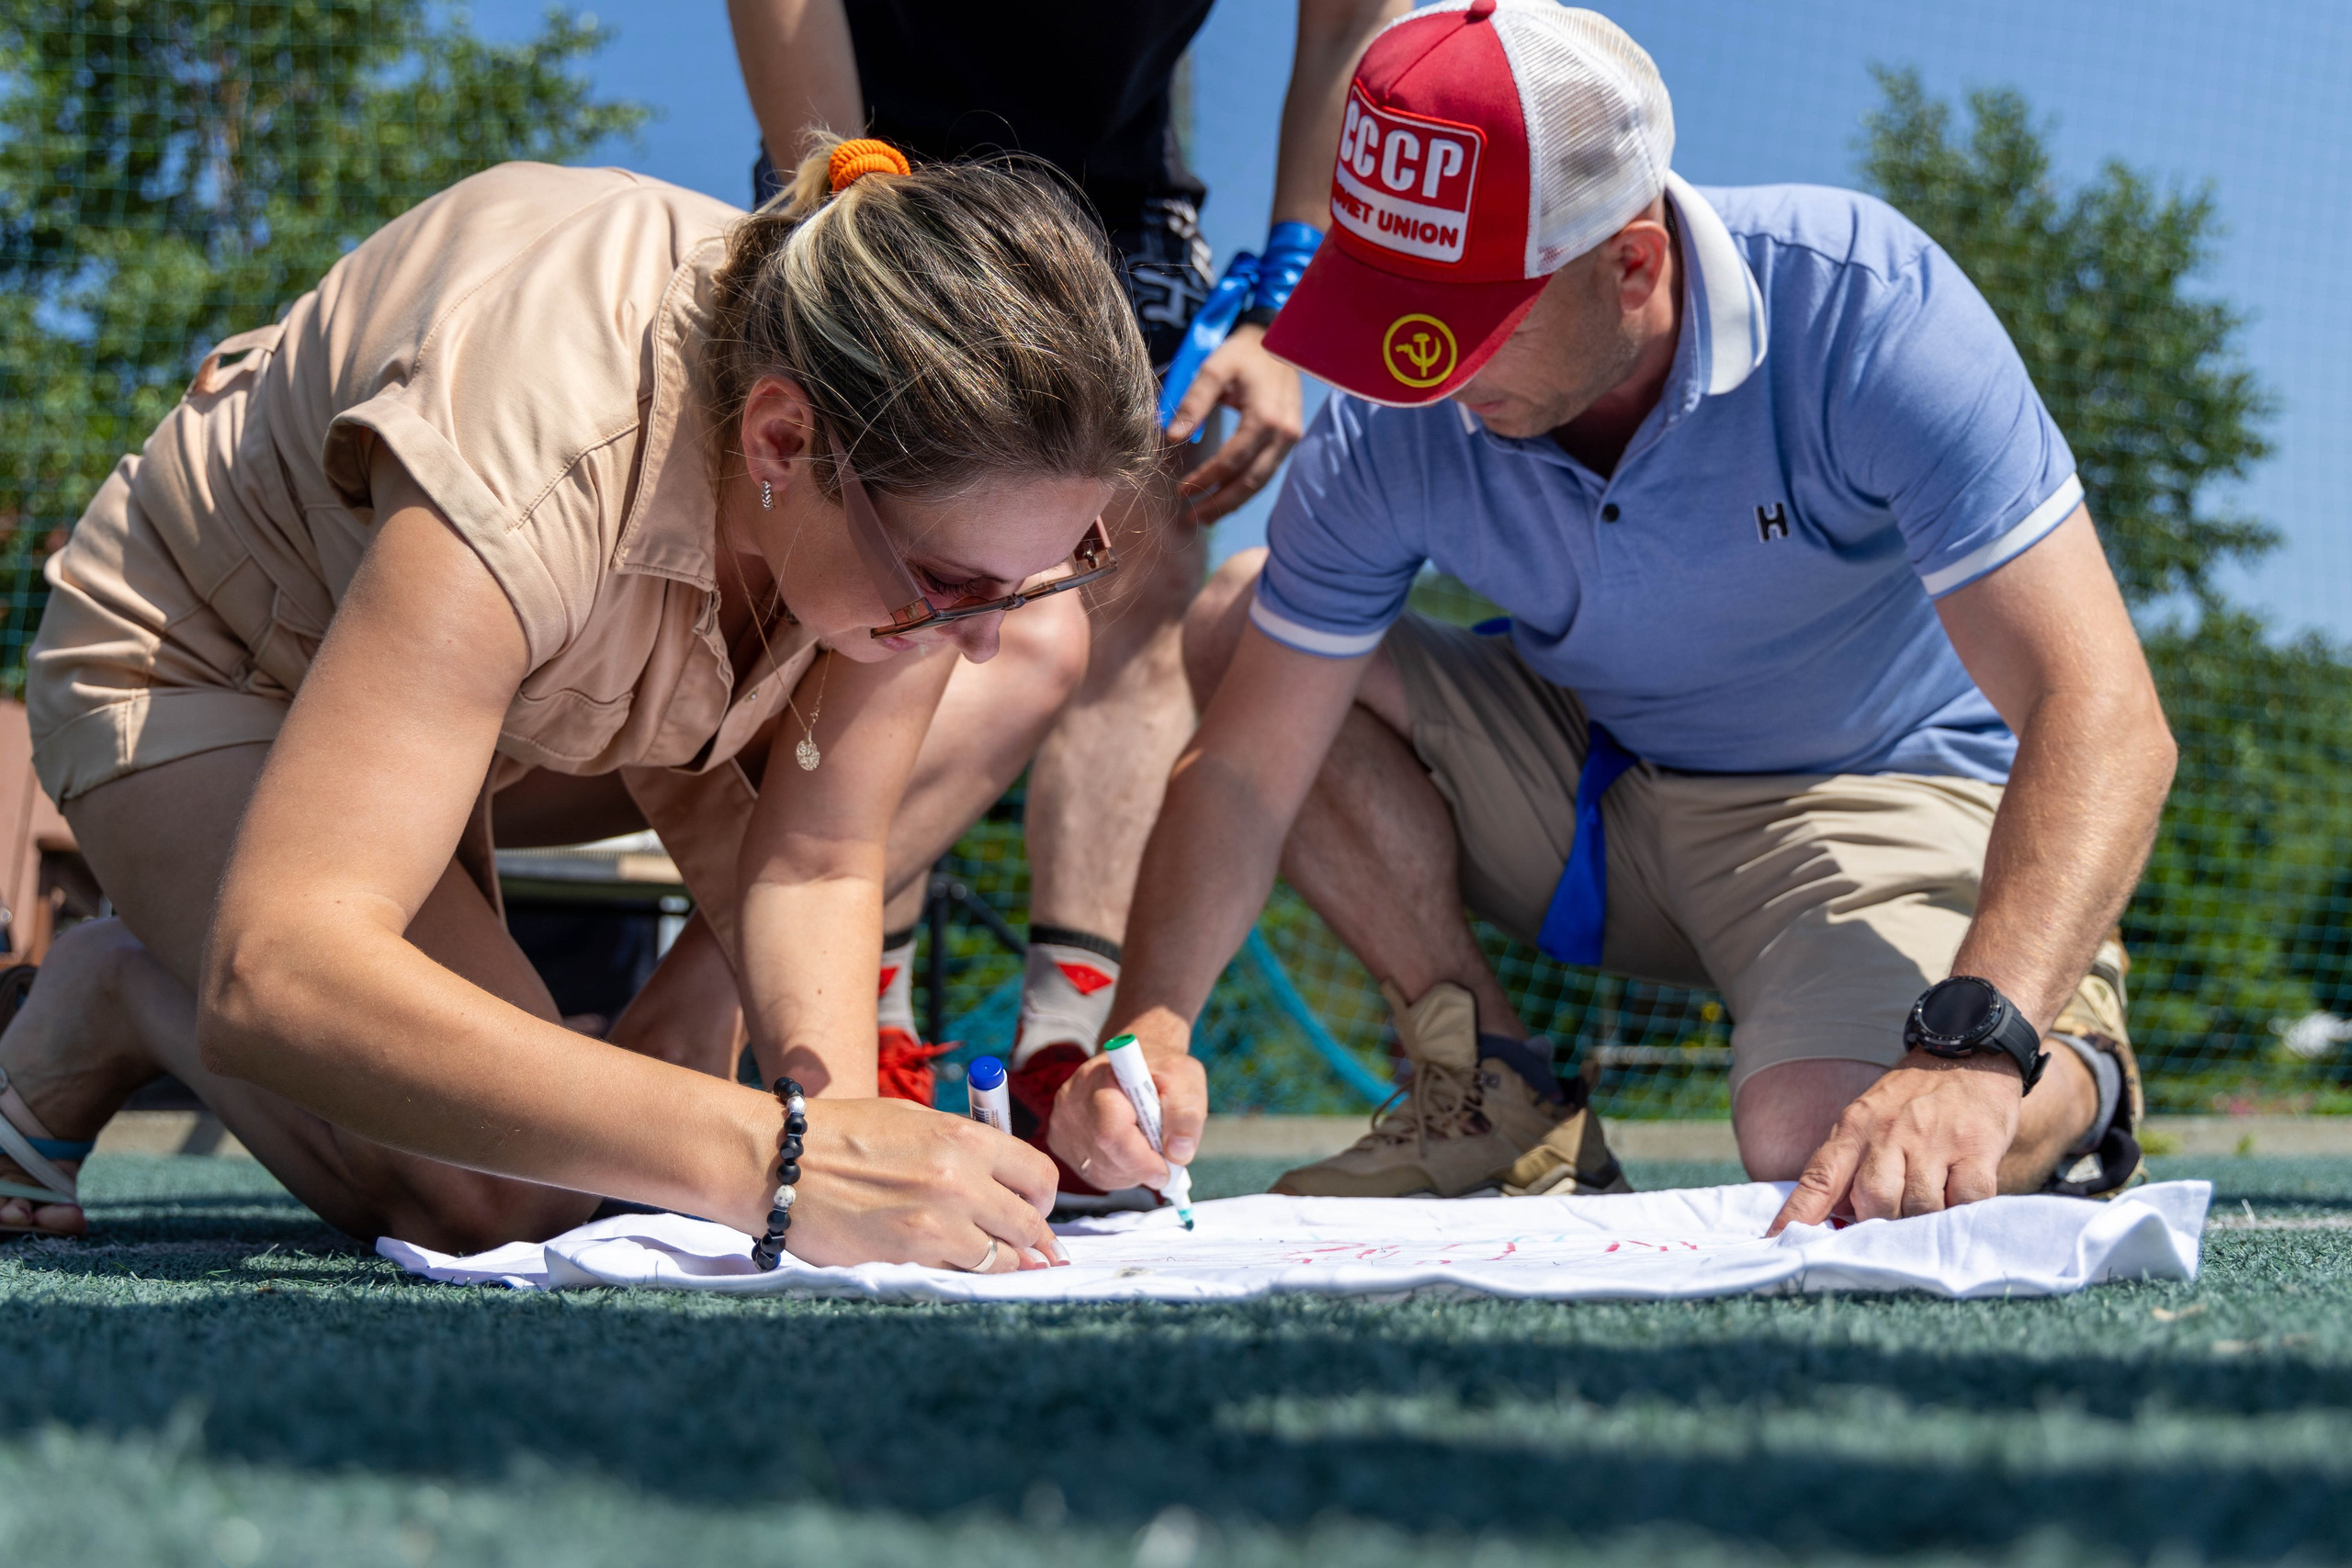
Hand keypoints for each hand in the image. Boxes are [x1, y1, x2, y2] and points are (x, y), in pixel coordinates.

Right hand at [782, 1098, 1068, 1271]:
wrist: (778, 1161)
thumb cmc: (842, 1134)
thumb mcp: (913, 1121)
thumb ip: (965, 1148)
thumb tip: (1009, 1182)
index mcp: (965, 1138)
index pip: (1039, 1175)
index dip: (1042, 1198)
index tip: (1036, 1210)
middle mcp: (961, 1181)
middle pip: (1029, 1224)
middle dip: (1034, 1239)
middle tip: (1032, 1249)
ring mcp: (937, 1225)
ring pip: (1003, 1260)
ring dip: (1003, 1263)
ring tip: (994, 1263)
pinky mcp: (909, 1260)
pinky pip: (960, 1278)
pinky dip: (964, 1277)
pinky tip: (954, 1269)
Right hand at [1046, 1009, 1207, 1191]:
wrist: (1133, 1062)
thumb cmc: (1159, 1071)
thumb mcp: (1185, 1081)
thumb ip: (1185, 1116)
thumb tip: (1178, 1153)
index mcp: (1099, 1078)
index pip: (1111, 1132)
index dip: (1142, 1160)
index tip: (1166, 1168)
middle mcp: (1072, 1100)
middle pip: (1105, 1156)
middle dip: (1141, 1166)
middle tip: (1163, 1155)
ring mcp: (1062, 1122)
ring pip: (1099, 1172)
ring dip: (1132, 1172)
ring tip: (1145, 1146)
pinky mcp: (1060, 1141)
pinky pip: (1091, 1174)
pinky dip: (1118, 1173)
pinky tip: (1128, 1151)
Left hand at [1165, 323, 1304, 524]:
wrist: (1278, 340)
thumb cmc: (1243, 353)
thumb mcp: (1214, 368)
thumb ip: (1193, 403)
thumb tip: (1171, 438)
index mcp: (1266, 417)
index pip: (1232, 460)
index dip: (1206, 479)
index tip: (1182, 492)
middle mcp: (1284, 433)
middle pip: (1250, 481)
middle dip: (1220, 503)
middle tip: (1192, 519)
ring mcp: (1290, 438)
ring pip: (1261, 482)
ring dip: (1233, 502)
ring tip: (1206, 516)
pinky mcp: (1289, 439)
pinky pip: (1267, 471)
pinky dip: (1245, 488)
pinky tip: (1225, 497)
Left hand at [1767, 1050, 2022, 1235]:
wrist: (1967, 1053)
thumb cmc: (1911, 1099)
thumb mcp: (1866, 1119)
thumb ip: (1846, 1165)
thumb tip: (1827, 1218)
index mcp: (1855, 1128)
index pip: (1819, 1178)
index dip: (1798, 1213)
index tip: (1776, 1243)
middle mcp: (1890, 1133)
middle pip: (1874, 1201)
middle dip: (1880, 1225)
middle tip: (1891, 1228)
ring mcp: (1935, 1141)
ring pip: (1920, 1207)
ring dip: (1923, 1223)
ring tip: (1930, 1214)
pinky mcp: (1977, 1148)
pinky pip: (1968, 1200)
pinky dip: (1963, 1212)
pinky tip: (1962, 1203)